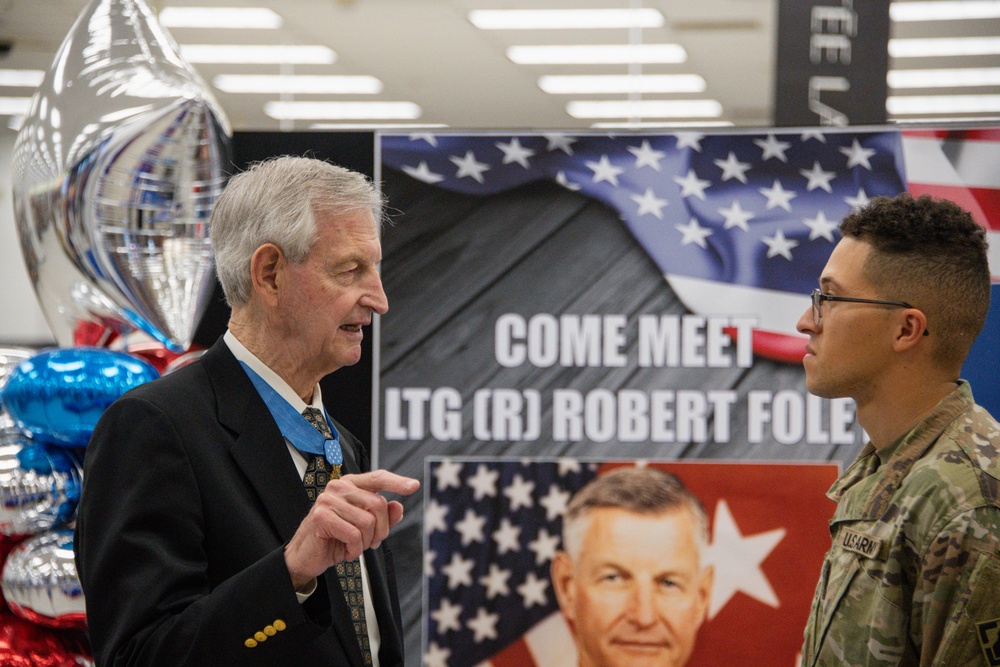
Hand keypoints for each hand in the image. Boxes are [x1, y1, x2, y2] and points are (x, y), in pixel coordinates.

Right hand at [284, 470, 418, 590]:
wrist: (307, 556)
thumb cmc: (335, 539)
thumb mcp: (365, 529)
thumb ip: (383, 517)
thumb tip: (398, 505)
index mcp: (351, 485)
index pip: (378, 477)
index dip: (397, 482)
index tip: (413, 486)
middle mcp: (339, 487)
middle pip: (378, 505)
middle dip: (380, 530)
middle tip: (370, 543)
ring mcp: (329, 499)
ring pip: (367, 522)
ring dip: (365, 542)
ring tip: (353, 546)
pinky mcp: (322, 516)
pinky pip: (354, 535)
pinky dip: (354, 549)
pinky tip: (346, 551)